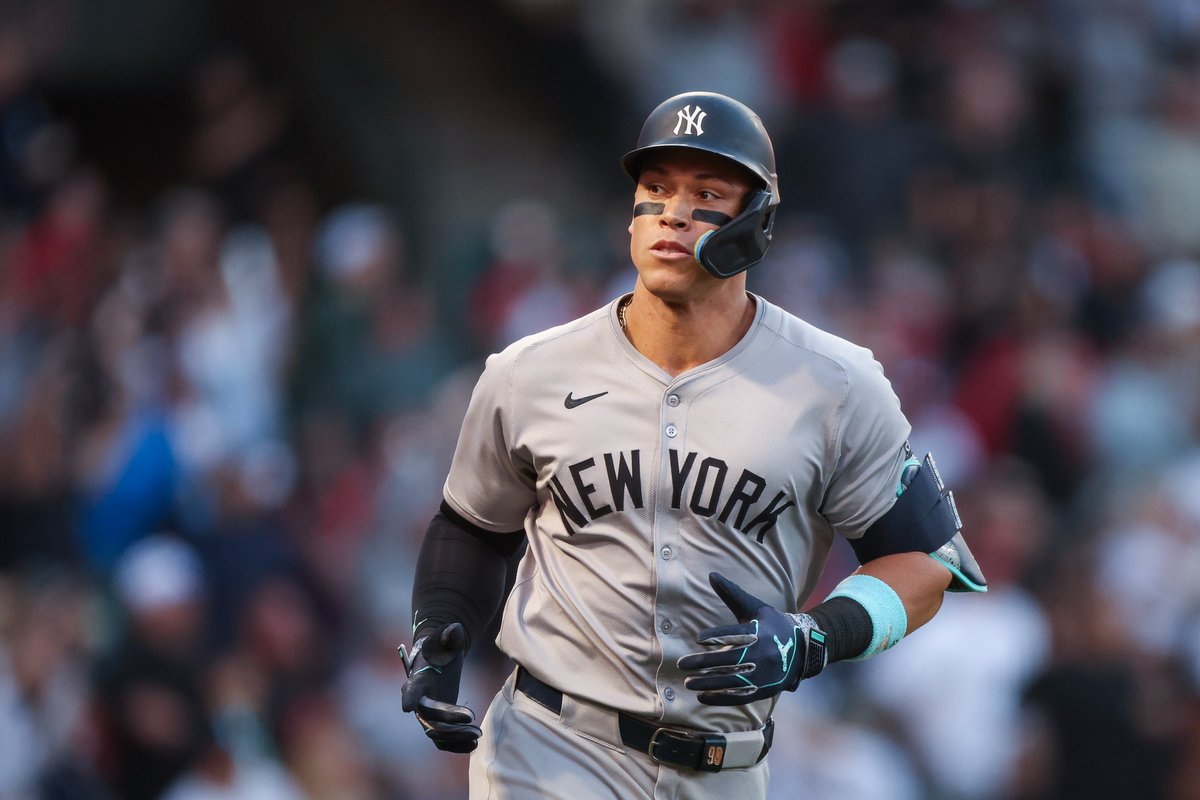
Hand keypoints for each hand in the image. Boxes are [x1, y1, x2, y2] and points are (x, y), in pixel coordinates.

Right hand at [400, 622, 481, 752]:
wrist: (440, 657)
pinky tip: (474, 745)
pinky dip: (456, 745)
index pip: (411, 690)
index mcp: (417, 680)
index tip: (406, 706)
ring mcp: (427, 714)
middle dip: (448, 722)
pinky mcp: (438, 722)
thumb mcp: (445, 638)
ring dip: (455, 738)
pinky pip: (443, 741)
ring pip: (437, 734)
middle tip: (472, 719)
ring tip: (478, 735)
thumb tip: (455, 630)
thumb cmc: (441, 646)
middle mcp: (418, 702)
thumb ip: (449, 635)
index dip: (408, 697)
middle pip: (429, 717)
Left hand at [677, 573, 826, 705]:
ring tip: (688, 683)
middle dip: (704, 663)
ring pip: (732, 681)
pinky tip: (702, 697)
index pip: (736, 635)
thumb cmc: (772, 625)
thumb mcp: (755, 607)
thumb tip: (711, 575)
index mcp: (760, 632)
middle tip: (681, 664)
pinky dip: (721, 698)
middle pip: (730, 660)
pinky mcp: (764, 689)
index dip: (718, 637)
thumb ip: (732, 594)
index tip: (698, 638)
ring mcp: (764, 674)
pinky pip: (740, 696)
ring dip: (708, 683)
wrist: (803, 649)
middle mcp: (763, 654)